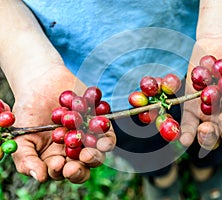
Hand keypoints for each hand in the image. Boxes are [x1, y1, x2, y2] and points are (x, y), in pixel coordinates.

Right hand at [10, 67, 115, 182]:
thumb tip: (40, 177)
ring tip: (97, 146)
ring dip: (101, 149)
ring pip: (100, 148)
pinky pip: (106, 128)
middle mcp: (77, 150)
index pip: (66, 172)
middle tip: (84, 156)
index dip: (66, 171)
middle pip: (87, 163)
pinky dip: (105, 128)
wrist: (40, 85)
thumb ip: (28, 160)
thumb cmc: (28, 114)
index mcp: (59, 159)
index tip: (59, 164)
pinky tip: (99, 125)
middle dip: (87, 162)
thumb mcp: (22, 138)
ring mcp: (89, 136)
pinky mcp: (98, 121)